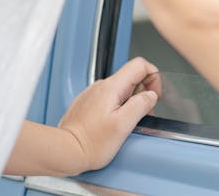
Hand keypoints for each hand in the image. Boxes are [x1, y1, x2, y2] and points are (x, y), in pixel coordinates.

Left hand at [58, 56, 161, 171]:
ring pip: (121, 90)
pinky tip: (112, 125)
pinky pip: (110, 99)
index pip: (140, 65)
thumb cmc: (90, 143)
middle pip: (132, 78)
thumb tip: (151, 96)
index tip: (154, 96)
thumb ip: (140, 105)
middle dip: (142, 95)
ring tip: (125, 124)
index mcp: (111, 87)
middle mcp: (101, 86)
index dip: (153, 77)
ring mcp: (93, 95)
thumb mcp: (123, 125)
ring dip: (130, 104)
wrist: (64, 152)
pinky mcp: (88, 104)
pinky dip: (118, 109)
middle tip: (140, 116)